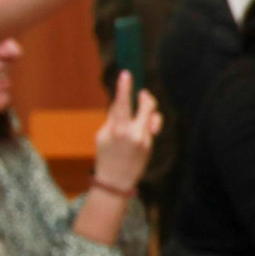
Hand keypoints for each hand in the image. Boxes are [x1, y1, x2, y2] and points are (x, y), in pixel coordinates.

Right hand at [93, 73, 162, 193]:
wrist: (116, 181)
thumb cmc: (105, 155)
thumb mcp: (102, 135)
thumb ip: (113, 118)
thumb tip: (121, 101)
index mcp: (119, 130)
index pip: (122, 104)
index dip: (124, 88)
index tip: (126, 74)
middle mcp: (135, 134)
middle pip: (148, 106)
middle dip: (146, 98)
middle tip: (142, 94)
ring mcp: (145, 140)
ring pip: (152, 116)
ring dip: (147, 111)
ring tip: (140, 113)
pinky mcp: (150, 145)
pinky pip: (151, 128)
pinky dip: (147, 124)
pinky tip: (143, 127)